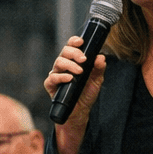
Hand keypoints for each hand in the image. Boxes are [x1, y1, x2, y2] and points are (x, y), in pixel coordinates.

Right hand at [44, 35, 105, 153]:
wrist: (80, 111)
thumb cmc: (86, 94)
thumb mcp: (97, 81)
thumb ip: (99, 69)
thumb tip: (101, 57)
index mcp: (73, 61)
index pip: (71, 46)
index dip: (74, 41)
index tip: (81, 42)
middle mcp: (63, 65)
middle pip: (64, 51)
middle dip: (74, 53)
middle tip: (84, 60)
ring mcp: (56, 75)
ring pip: (58, 62)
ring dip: (70, 65)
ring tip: (79, 72)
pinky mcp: (51, 85)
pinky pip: (52, 78)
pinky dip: (61, 77)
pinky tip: (69, 78)